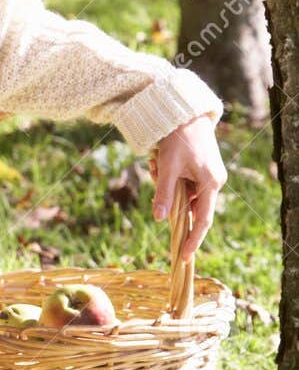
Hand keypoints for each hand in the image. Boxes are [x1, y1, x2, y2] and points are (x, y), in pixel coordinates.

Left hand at [148, 113, 227, 263]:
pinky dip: (168, 178)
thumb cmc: (178, 138)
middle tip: (155, 174)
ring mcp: (208, 175)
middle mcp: (214, 181)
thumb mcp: (167, 167)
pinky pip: (182, 183)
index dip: (193, 240)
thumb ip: (164, 194)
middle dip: (168, 198)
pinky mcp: (201, 169)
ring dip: (165, 185)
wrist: (185, 113)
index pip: (203, 220)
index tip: (184, 256)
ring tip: (156, 161)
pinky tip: (158, 161)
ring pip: (182, 194)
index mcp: (210, 183)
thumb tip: (160, 219)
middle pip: (189, 205)